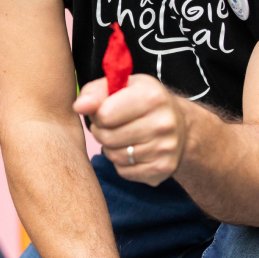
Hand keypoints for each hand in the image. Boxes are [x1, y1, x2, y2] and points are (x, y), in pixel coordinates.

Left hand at [73, 75, 188, 186]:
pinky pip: (125, 172)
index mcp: (152, 96)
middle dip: (102, 132)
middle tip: (110, 126)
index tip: (104, 111)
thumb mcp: (122, 86)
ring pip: (115, 156)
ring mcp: (165, 148)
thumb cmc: (142, 101)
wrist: (180, 124)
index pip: (104, 114)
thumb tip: (79, 106)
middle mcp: (163, 122)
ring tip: (122, 137)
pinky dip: (123, 164)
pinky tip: (133, 151)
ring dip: (111, 148)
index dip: (98, 114)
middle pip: (107, 137)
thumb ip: (96, 92)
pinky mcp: (163, 168)